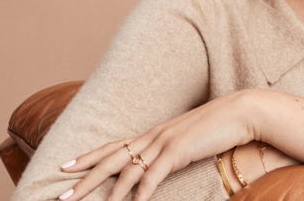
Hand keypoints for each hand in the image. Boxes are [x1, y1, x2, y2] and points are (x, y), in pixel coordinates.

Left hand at [58, 90, 257, 200]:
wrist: (241, 112)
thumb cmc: (220, 126)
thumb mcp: (190, 139)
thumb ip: (173, 150)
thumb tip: (165, 161)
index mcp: (154, 133)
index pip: (113, 145)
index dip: (88, 157)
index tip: (65, 166)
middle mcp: (153, 136)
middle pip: (111, 159)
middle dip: (84, 177)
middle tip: (63, 195)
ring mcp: (164, 142)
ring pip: (126, 169)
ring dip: (106, 191)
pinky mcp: (178, 151)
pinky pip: (153, 175)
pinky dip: (140, 192)